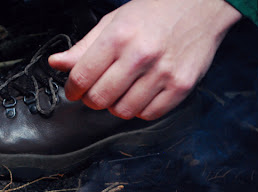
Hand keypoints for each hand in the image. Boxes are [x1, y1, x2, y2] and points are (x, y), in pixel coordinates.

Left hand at [48, 0, 241, 119]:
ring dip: (116, 106)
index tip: (74, 91)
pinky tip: (140, 95)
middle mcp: (140, 55)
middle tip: (96, 92)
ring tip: (120, 92)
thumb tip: (56, 63)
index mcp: (118, 37)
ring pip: (123, 111)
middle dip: (92, 99)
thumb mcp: (114, 21)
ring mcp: (163, 72)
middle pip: (100, 98)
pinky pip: (149, 114)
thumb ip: (84, 47)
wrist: (202, 4)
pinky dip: (140, 110)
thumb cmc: (155, 12)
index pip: (82, 77)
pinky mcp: (181, 86)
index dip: (72, 89)